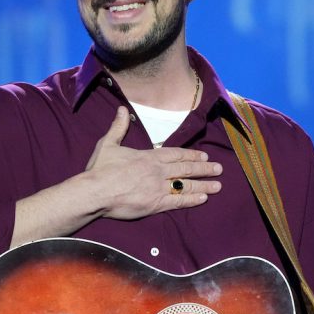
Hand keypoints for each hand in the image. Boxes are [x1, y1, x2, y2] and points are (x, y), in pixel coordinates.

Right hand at [82, 106, 222, 218]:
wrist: (94, 192)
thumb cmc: (100, 169)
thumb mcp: (108, 144)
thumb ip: (118, 127)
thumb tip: (121, 110)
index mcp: (148, 157)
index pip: (176, 154)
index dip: (192, 155)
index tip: (204, 156)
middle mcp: (157, 171)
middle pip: (186, 169)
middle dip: (204, 168)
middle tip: (219, 169)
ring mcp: (158, 188)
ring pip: (186, 185)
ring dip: (203, 184)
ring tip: (218, 185)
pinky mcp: (155, 204)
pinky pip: (178, 202)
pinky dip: (191, 200)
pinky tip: (203, 198)